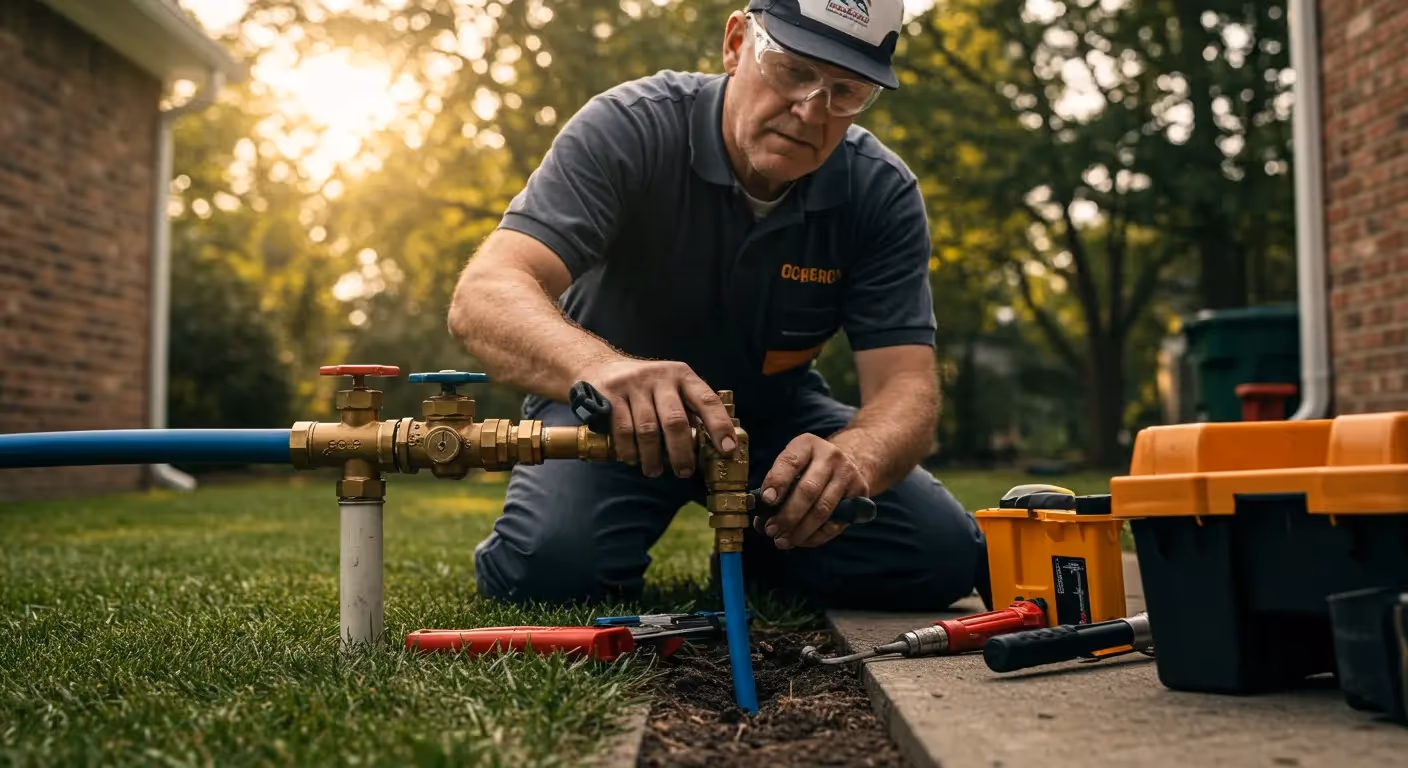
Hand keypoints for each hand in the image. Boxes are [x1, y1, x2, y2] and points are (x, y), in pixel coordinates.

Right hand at [579, 357, 737, 478]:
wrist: (601, 367)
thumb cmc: (646, 387)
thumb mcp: (672, 388)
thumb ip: (690, 411)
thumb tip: (713, 446)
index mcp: (682, 375)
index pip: (707, 400)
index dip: (720, 426)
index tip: (727, 450)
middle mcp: (660, 376)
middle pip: (675, 421)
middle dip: (681, 452)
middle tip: (684, 472)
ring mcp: (633, 385)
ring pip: (648, 430)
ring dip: (653, 457)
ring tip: (655, 471)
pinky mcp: (610, 395)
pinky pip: (623, 430)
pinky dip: (630, 451)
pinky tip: (633, 460)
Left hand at [756, 434, 869, 548]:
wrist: (849, 460)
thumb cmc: (809, 468)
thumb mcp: (792, 466)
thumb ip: (776, 487)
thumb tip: (761, 519)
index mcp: (807, 445)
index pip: (791, 462)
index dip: (777, 482)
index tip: (766, 501)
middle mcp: (830, 456)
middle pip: (808, 490)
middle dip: (787, 515)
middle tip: (772, 530)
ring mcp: (848, 475)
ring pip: (822, 509)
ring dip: (800, 530)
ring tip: (783, 540)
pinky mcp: (860, 494)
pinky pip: (835, 522)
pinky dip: (815, 536)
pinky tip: (801, 540)